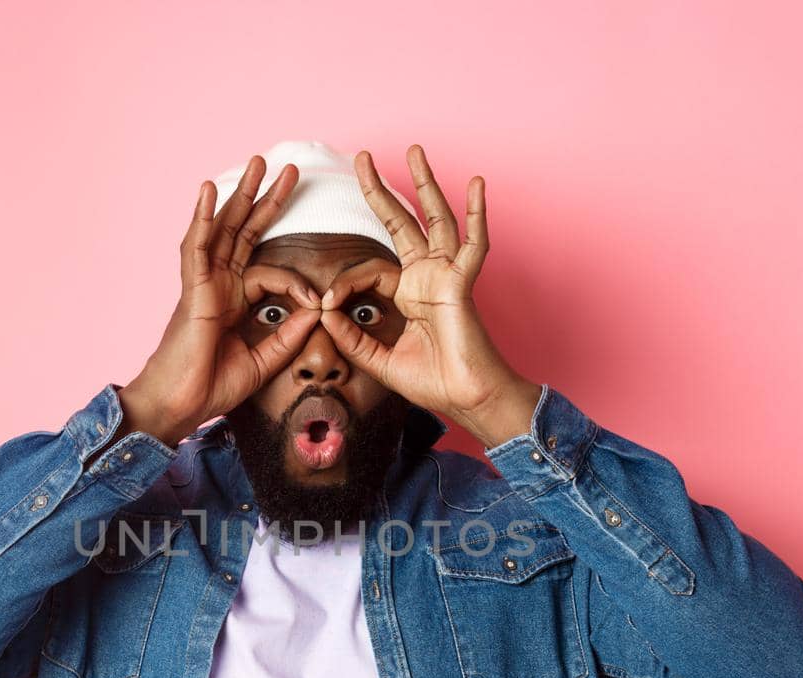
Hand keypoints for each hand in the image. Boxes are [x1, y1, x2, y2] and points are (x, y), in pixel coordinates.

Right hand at [118, 156, 322, 444]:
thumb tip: (316, 312)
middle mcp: (218, 285)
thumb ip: (288, 336)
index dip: (297, 283)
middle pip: (244, 232)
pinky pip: (197, 249)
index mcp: (233, 300)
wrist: (181, 406)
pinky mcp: (192, 291)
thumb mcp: (263, 360)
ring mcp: (203, 284)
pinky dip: (203, 220)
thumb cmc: (211, 386)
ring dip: (239, 195)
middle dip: (266, 200)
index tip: (319, 302)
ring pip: (223, 230)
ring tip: (255, 163)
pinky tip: (209, 192)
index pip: (270, 272)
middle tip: (288, 169)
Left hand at [318, 145, 538, 448]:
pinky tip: (478, 185)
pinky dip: (478, 215)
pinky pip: (474, 244)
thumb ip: (352, 338)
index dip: (344, 283)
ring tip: (416, 151)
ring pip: (436, 220)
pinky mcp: (461, 283)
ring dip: (426, 184)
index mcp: (408, 294)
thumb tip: (325, 314)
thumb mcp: (380, 361)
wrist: (466, 400)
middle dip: (382, 190)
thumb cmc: (433, 383)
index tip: (327, 303)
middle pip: (402, 223)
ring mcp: (446, 276)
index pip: (369, 269)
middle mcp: (427, 278)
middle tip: (363, 158)